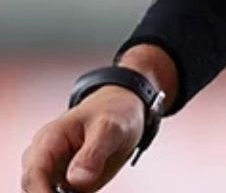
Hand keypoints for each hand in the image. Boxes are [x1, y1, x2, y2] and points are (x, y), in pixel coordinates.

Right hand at [19, 88, 143, 192]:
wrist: (123, 110)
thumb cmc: (113, 112)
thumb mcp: (110, 128)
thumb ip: (93, 153)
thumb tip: (76, 181)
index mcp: (50, 139)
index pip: (34, 173)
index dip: (41, 192)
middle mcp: (46, 156)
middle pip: (35, 186)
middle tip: (84, 191)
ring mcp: (56, 170)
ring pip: (49, 191)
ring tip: (91, 184)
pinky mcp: (69, 181)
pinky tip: (90, 190)